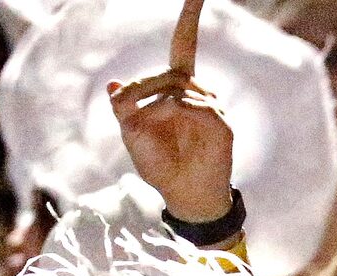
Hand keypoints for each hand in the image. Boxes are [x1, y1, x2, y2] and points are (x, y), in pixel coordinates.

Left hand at [109, 0, 236, 227]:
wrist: (183, 196)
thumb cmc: (159, 164)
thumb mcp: (132, 131)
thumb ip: (124, 106)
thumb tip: (115, 85)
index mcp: (178, 87)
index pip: (185, 43)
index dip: (191, 17)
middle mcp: (199, 91)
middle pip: (169, 72)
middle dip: (143, 91)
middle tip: (127, 114)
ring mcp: (212, 107)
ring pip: (177, 88)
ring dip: (156, 108)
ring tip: (152, 132)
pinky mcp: (221, 125)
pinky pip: (196, 106)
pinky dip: (178, 113)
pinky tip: (176, 124)